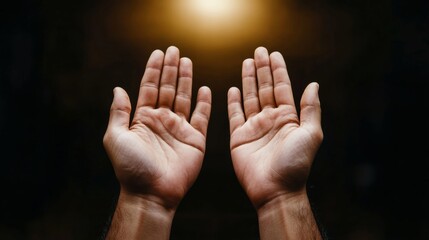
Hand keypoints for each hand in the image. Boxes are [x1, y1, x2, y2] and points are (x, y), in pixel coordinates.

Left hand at [103, 46, 211, 209]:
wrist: (152, 192)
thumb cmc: (131, 168)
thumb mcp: (115, 137)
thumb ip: (118, 112)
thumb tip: (118, 89)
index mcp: (143, 119)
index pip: (149, 88)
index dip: (154, 70)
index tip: (158, 53)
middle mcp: (161, 120)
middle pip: (168, 88)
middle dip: (170, 69)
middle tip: (174, 50)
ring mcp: (179, 129)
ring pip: (184, 97)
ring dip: (186, 79)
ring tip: (187, 61)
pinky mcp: (195, 139)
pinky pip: (201, 116)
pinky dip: (204, 103)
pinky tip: (204, 88)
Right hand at [227, 47, 322, 208]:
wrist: (275, 189)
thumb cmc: (295, 164)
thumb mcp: (310, 134)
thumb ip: (310, 108)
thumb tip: (314, 85)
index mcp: (287, 118)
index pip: (281, 88)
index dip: (278, 70)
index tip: (274, 54)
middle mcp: (270, 119)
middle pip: (265, 88)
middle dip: (262, 69)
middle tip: (258, 51)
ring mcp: (254, 127)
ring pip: (250, 97)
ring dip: (248, 80)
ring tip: (247, 62)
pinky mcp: (239, 137)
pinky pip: (234, 115)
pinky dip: (233, 101)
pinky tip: (233, 88)